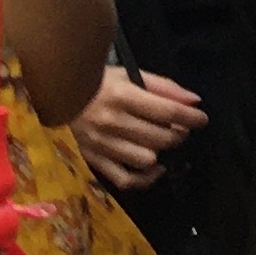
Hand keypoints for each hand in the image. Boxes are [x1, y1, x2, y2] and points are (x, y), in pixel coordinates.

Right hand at [74, 69, 207, 190]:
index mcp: (122, 96)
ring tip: (159, 142)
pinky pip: (125, 180)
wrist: (54, 95)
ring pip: (146, 159)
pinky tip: (153, 167)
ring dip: (160, 152)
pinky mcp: (92, 160)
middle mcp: (112, 122)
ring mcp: (101, 144)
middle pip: (161, 137)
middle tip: (178, 128)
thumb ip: (163, 87)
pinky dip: (144, 178)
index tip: (201, 119)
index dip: (191, 117)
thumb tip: (194, 101)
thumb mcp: (128, 75)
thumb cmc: (96, 82)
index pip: (168, 111)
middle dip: (178, 133)